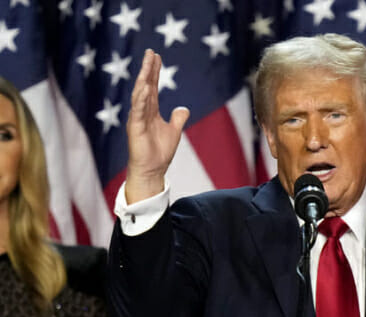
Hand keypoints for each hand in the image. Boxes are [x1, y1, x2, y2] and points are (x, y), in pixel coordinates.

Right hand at [125, 49, 189, 202]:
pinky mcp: (136, 128)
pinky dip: (141, 99)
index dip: (154, 72)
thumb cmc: (159, 152)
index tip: (156, 56)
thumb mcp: (174, 131)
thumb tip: (183, 109)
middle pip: (145, 86)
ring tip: (147, 65)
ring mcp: (138, 119)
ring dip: (143, 79)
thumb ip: (178, 118)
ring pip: (140, 95)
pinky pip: (138, 111)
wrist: (153, 169)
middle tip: (150, 52)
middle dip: (148, 69)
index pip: (152, 87)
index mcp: (150, 111)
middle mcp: (142, 112)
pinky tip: (144, 87)